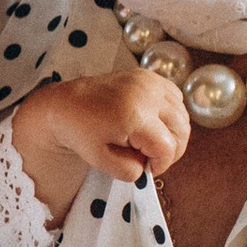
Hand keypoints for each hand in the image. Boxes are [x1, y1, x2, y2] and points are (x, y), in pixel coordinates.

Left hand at [11, 70, 191, 220]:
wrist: (64, 104)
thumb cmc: (80, 133)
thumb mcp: (102, 161)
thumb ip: (130, 170)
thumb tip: (149, 165)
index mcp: (134, 115)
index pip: (168, 147)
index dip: (161, 164)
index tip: (147, 168)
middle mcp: (147, 94)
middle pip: (181, 129)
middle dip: (171, 150)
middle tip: (150, 157)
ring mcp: (149, 81)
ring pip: (182, 114)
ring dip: (172, 133)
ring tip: (149, 141)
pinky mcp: (147, 75)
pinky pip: (174, 97)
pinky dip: (170, 114)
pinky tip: (152, 123)